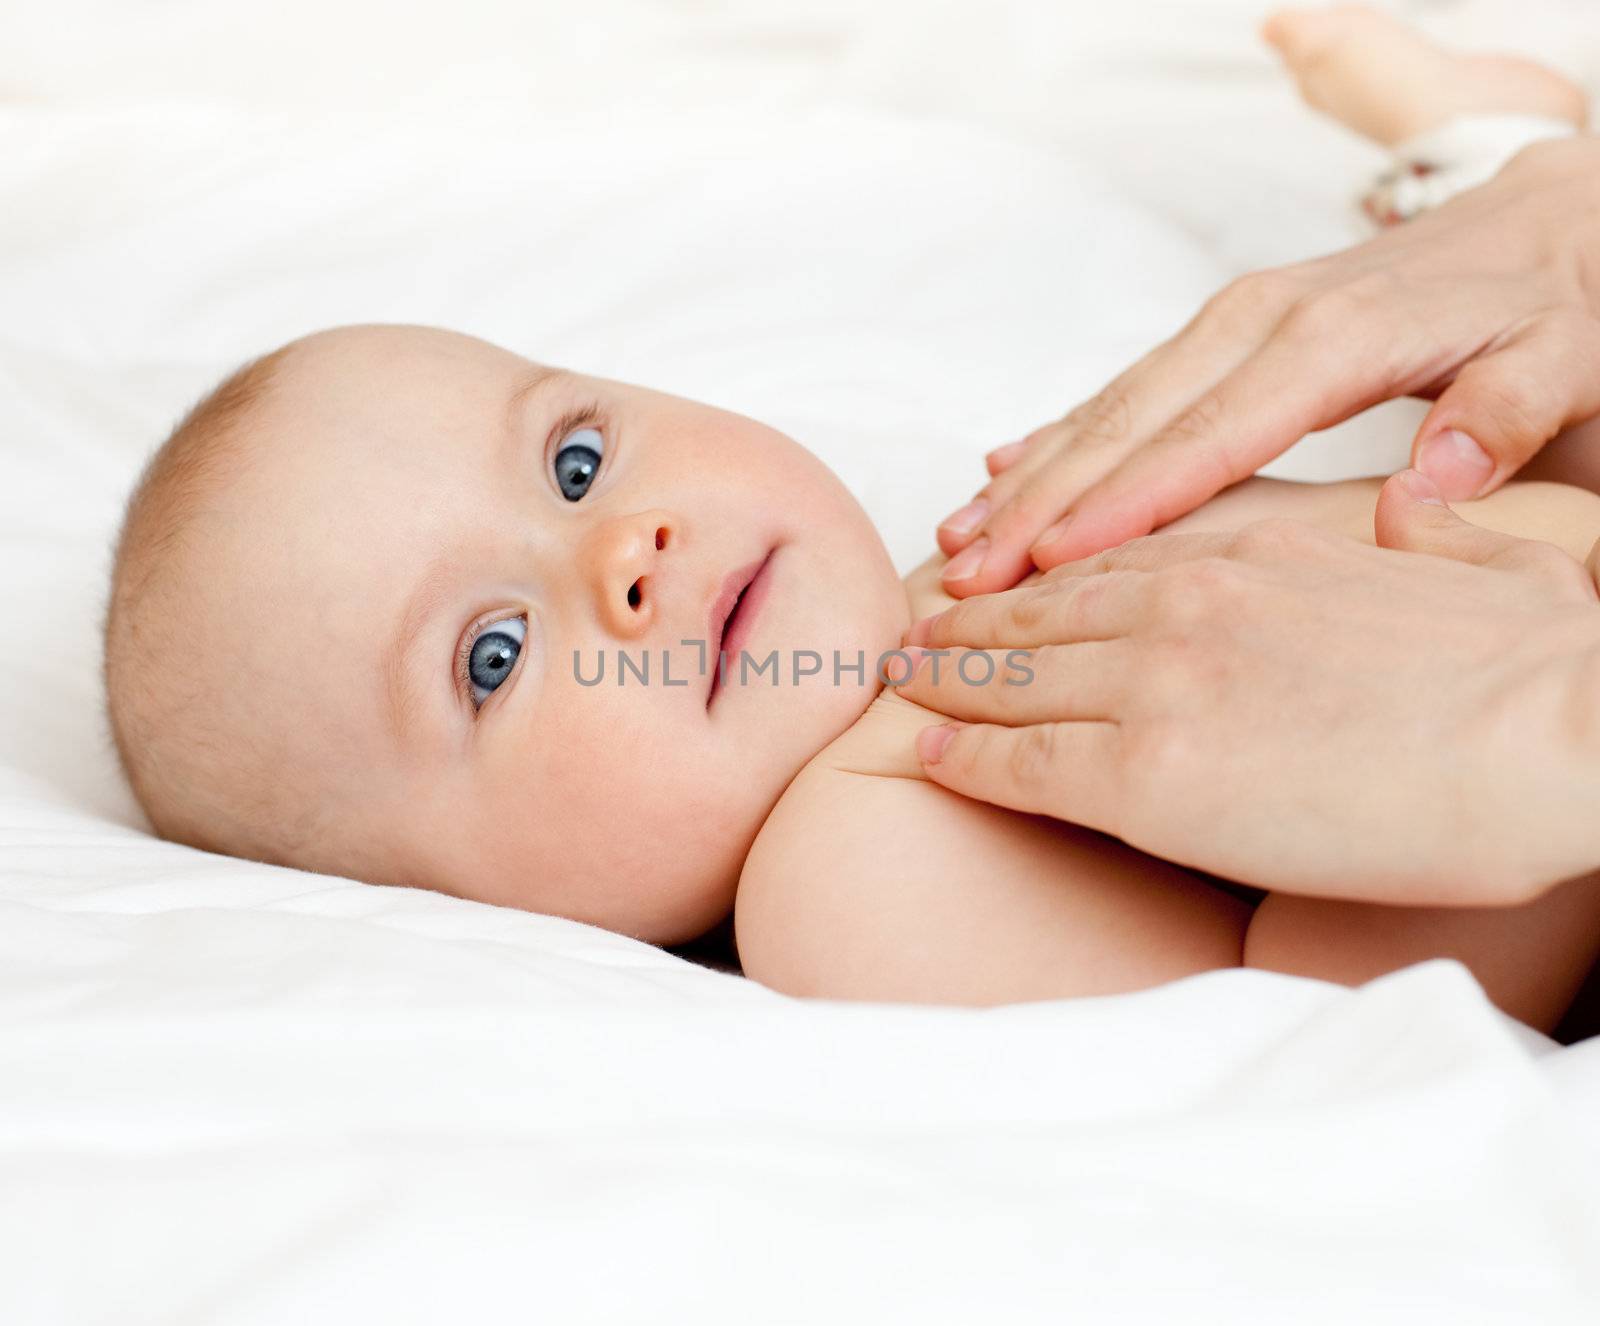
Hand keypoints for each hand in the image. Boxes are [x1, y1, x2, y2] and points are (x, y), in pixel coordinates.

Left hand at [902, 471, 1599, 906]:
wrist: (1567, 736)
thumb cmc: (1544, 667)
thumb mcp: (1482, 562)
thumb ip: (1428, 530)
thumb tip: (1413, 505)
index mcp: (1257, 552)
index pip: (1116, 555)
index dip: (1046, 567)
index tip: (1000, 575)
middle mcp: (1189, 604)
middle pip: (1045, 609)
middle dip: (971, 618)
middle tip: (912, 627)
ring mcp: (1160, 685)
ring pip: (1013, 676)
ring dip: (946, 679)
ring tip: (897, 684)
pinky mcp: (1150, 778)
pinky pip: (1022, 761)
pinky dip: (965, 754)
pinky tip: (926, 752)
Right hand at [936, 135, 1599, 596]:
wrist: (1545, 220)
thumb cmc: (1550, 303)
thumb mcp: (1561, 355)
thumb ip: (1502, 415)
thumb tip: (1425, 484)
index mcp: (1334, 337)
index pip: (1211, 436)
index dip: (1126, 502)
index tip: (1051, 561)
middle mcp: (1262, 321)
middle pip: (1130, 424)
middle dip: (1041, 503)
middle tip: (966, 575)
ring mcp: (1232, 322)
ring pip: (1108, 407)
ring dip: (1027, 476)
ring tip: (956, 539)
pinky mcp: (1221, 332)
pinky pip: (1121, 389)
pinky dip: (1055, 433)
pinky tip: (1000, 468)